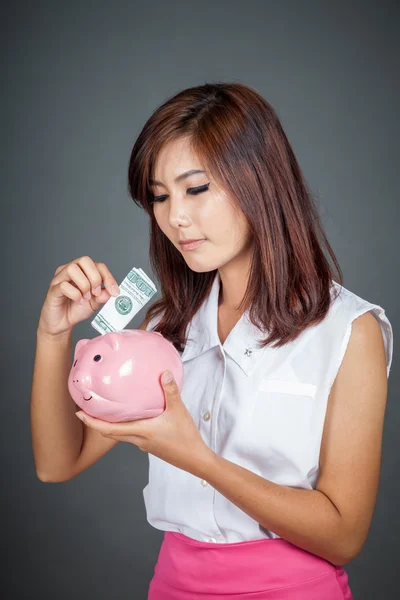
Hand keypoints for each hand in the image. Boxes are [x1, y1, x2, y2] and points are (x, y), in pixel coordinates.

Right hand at [38, 256, 119, 337]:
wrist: (62, 323)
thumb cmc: (76, 309)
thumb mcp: (95, 303)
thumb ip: (103, 296)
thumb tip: (110, 291)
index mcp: (83, 271)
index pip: (98, 265)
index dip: (108, 277)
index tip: (114, 292)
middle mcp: (70, 271)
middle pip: (84, 260)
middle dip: (95, 277)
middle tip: (96, 293)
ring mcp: (60, 278)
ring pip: (72, 269)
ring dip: (84, 285)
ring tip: (85, 297)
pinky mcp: (53, 289)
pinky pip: (64, 285)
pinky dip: (75, 294)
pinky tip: (77, 300)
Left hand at [75, 370, 214, 475]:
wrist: (195, 459)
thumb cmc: (186, 437)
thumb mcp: (179, 410)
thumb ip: (171, 391)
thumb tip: (164, 372)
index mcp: (141, 431)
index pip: (109, 428)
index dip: (92, 422)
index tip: (79, 413)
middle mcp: (138, 440)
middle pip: (109, 433)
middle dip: (95, 423)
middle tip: (86, 410)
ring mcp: (143, 444)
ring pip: (120, 435)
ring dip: (109, 425)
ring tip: (105, 410)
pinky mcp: (150, 445)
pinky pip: (131, 435)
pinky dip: (123, 426)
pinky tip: (130, 416)